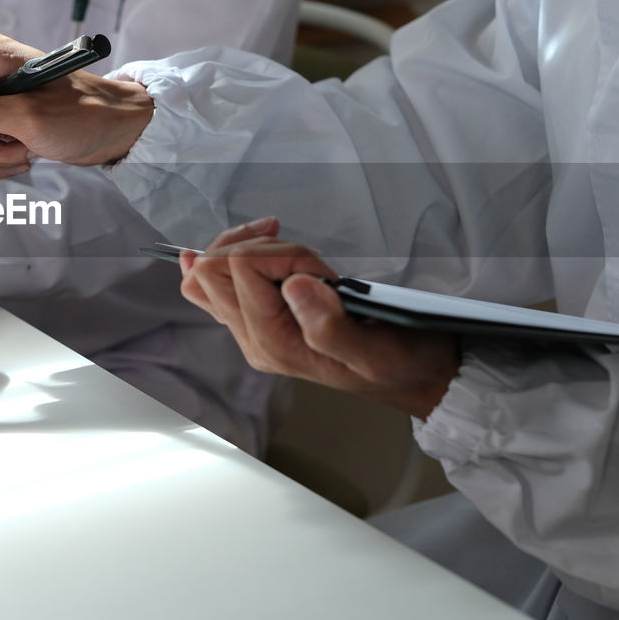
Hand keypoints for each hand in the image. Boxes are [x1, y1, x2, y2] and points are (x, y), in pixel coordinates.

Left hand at [179, 218, 460, 419]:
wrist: (410, 377)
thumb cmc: (400, 364)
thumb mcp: (380, 352)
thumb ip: (333, 327)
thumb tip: (294, 286)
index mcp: (275, 343)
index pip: (242, 271)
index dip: (281, 253)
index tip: (322, 267)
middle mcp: (253, 338)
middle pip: (211, 270)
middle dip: (255, 245)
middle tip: (303, 252)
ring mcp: (250, 329)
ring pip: (208, 273)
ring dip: (246, 246)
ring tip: (290, 246)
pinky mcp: (257, 318)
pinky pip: (218, 284)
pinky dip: (235, 255)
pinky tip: (258, 242)